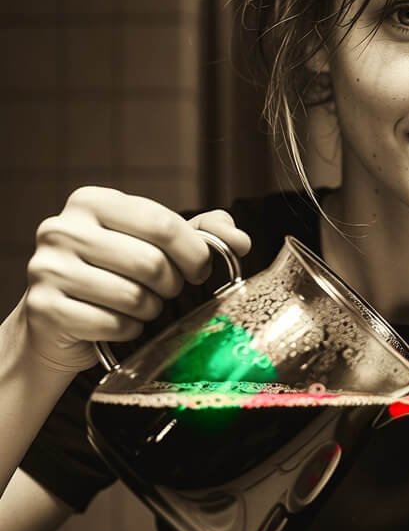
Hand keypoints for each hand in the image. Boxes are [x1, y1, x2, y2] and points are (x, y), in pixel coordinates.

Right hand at [22, 187, 251, 370]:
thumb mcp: (155, 242)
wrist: (57, 320)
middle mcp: (63, 229)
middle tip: (168, 290)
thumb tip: (241, 241)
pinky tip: (117, 322)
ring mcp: (48, 268)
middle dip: (172, 284)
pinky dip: (127, 329)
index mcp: (93, 201)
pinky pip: (112, 324)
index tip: (200, 269)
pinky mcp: (44, 308)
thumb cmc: (115, 273)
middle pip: (151, 262)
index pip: (163, 224)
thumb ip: (202, 232)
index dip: (194, 252)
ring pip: (134, 296)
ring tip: (141, 304)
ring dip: (150, 308)